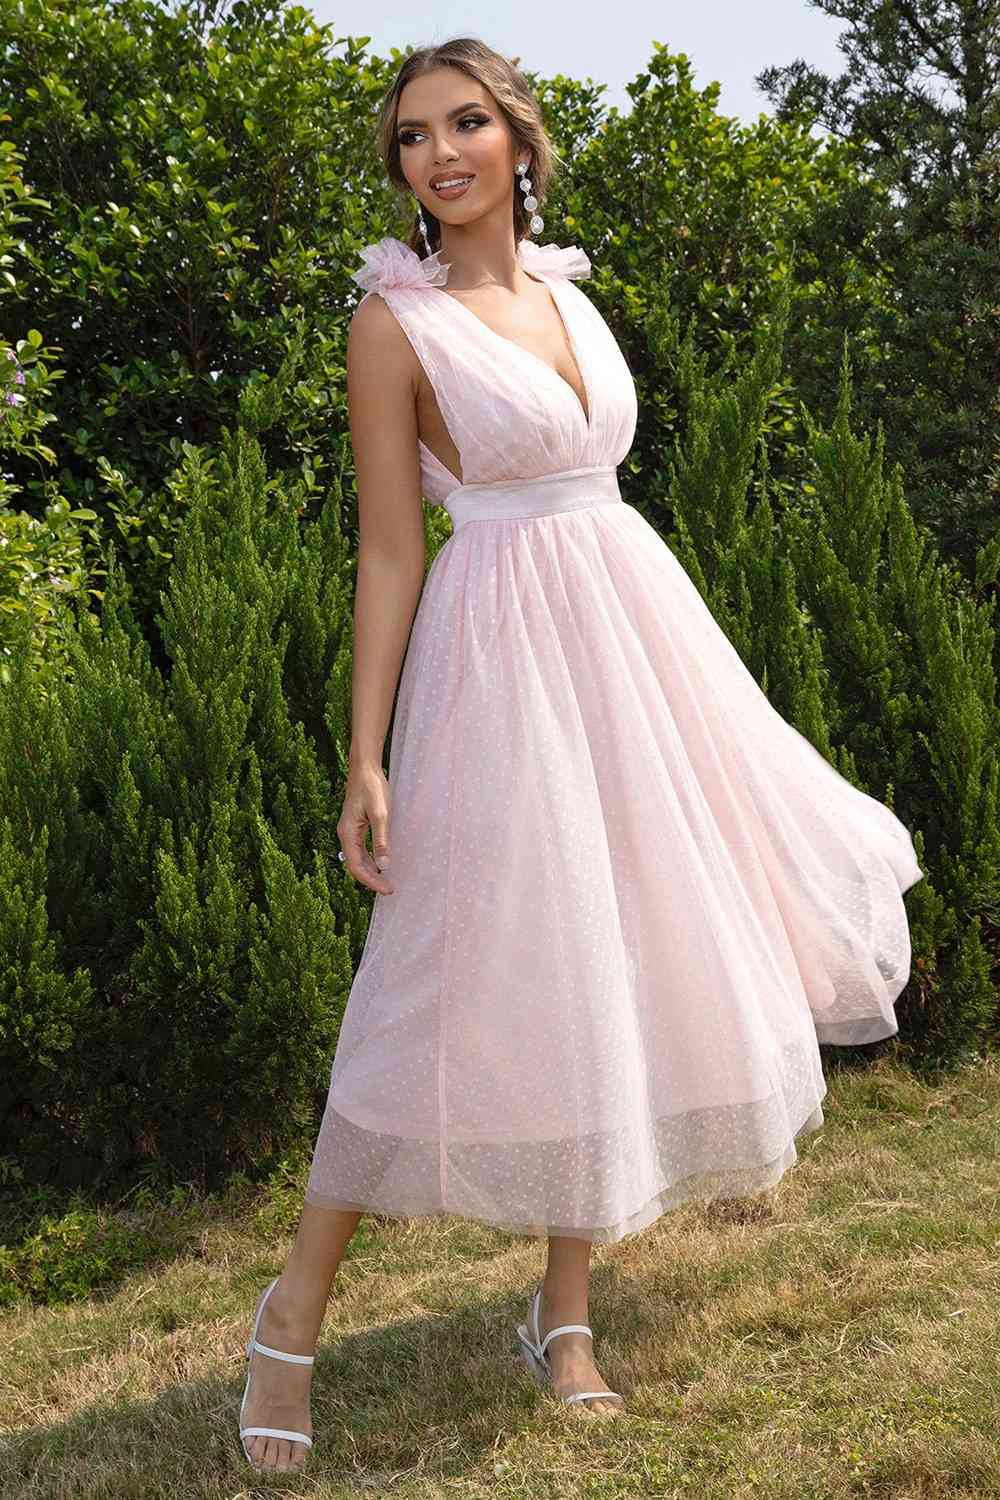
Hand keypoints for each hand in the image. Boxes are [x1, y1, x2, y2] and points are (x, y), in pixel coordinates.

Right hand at [337, 762, 393, 893]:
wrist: (365, 768)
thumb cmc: (372, 788)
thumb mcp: (381, 814)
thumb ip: (381, 840)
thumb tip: (384, 865)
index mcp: (348, 833)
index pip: (356, 866)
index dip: (371, 881)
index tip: (387, 889)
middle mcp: (345, 834)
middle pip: (355, 865)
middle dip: (371, 880)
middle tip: (390, 889)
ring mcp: (349, 831)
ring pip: (357, 859)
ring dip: (370, 872)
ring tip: (386, 881)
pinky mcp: (356, 826)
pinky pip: (360, 850)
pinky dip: (370, 860)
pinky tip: (381, 864)